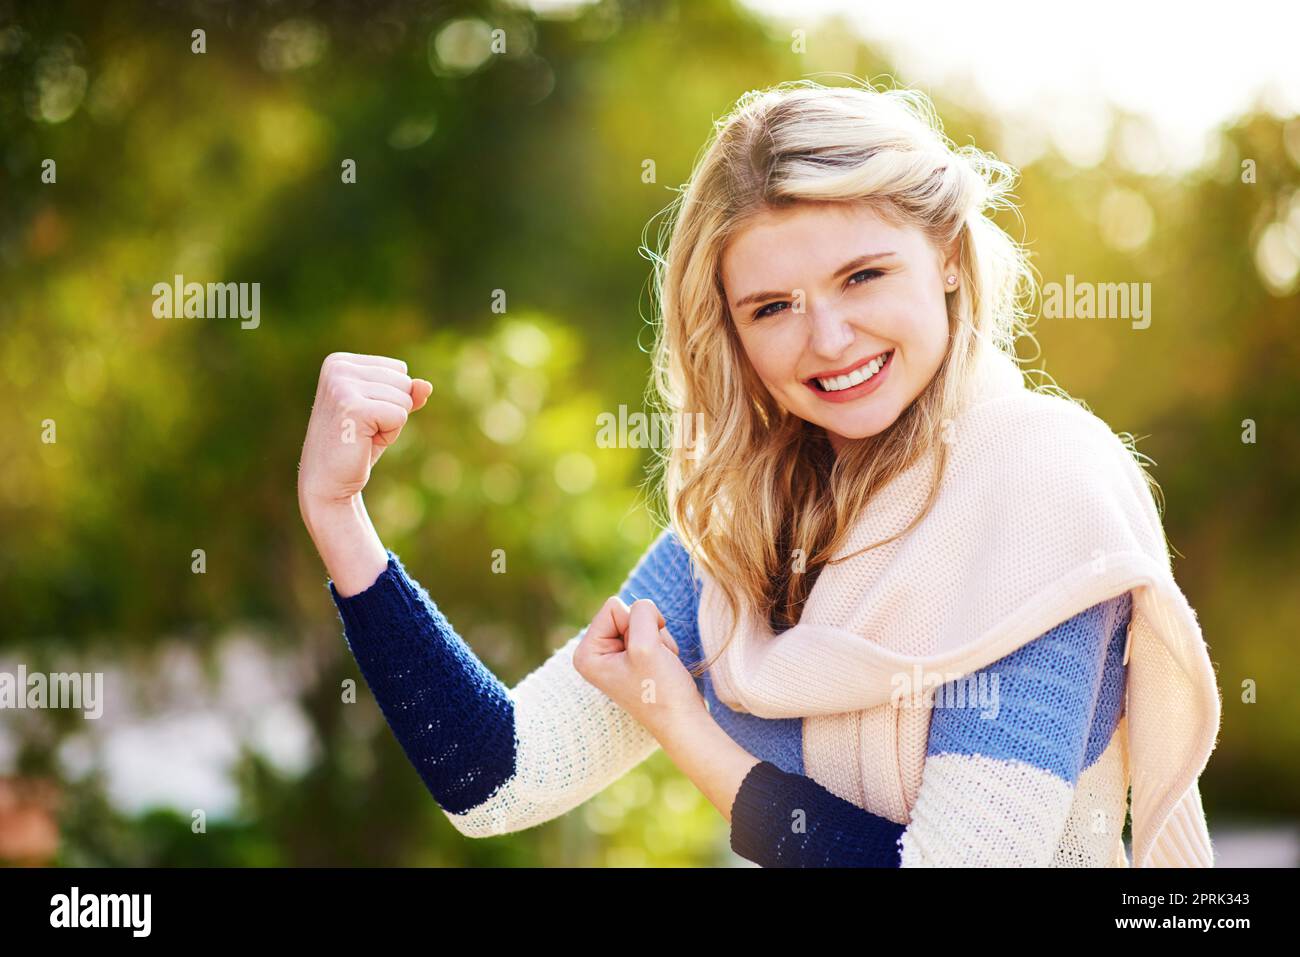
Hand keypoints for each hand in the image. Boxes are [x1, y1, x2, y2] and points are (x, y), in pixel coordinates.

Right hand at [297, 352, 432, 596]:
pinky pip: (400, 415)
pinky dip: (389, 434)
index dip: (391, 399)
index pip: (398, 369)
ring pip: (404, 399)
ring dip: (390, 424)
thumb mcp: (386, 413)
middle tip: (363, 430)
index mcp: (340, 362)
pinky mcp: (352, 407)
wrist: (328, 483)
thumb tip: (426, 385)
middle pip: (403, 381)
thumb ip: (407, 394)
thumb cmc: (357, 445)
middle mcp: (338, 368)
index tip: (363, 417)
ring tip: (362, 436)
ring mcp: (342, 386)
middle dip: (393, 411)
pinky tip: (363, 442)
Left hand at [573, 596, 706, 738]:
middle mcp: (595, 653)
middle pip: (627, 612)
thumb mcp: (646, 645)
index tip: (642, 656)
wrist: (683, 721)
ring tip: (658, 666)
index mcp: (586, 653)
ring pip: (642, 620)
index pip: (614, 607)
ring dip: (657, 640)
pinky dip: (662, 645)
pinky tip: (663, 667)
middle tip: (653, 662)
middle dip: (648, 632)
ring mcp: (614, 655)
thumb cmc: (662, 690)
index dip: (636, 626)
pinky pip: (651, 631)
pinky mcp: (632, 657)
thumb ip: (641, 612)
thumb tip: (643, 606)